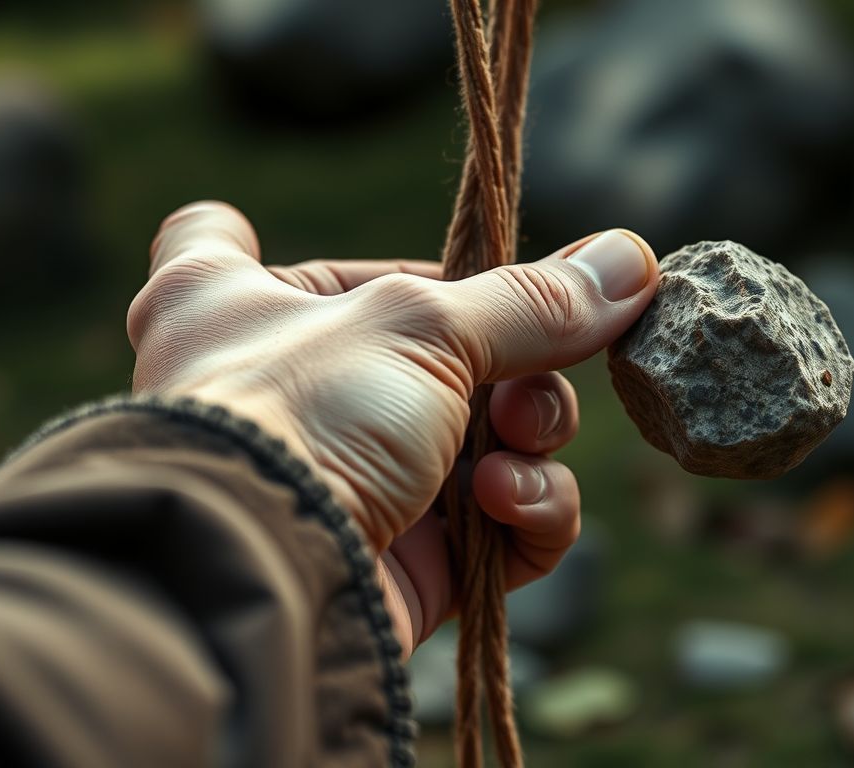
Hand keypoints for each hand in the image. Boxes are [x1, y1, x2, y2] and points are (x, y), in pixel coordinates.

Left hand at [128, 201, 657, 654]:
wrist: (269, 577)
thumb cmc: (303, 416)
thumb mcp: (420, 326)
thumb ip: (531, 300)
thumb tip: (633, 260)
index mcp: (233, 301)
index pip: (219, 237)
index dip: (255, 231)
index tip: (301, 235)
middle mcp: (283, 386)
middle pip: (428, 344)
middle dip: (509, 365)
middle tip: (518, 390)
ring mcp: (352, 477)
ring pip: (485, 437)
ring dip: (528, 441)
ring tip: (505, 459)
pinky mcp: (412, 562)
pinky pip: (504, 526)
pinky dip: (526, 512)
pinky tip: (504, 503)